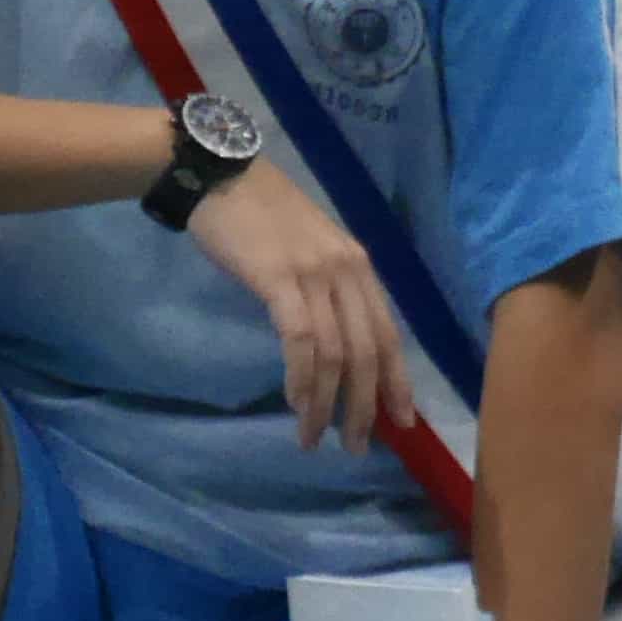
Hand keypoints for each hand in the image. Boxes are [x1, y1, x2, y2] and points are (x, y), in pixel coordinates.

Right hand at [187, 159, 415, 452]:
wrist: (218, 174)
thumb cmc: (260, 214)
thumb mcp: (310, 249)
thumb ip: (329, 287)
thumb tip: (337, 341)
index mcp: (360, 267)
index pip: (389, 334)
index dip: (397, 381)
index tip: (403, 421)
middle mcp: (348, 271)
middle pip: (370, 351)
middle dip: (366, 405)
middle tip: (356, 446)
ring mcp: (315, 274)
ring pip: (336, 354)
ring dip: (327, 404)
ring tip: (315, 438)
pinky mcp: (279, 279)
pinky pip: (301, 340)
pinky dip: (303, 378)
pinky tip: (297, 403)